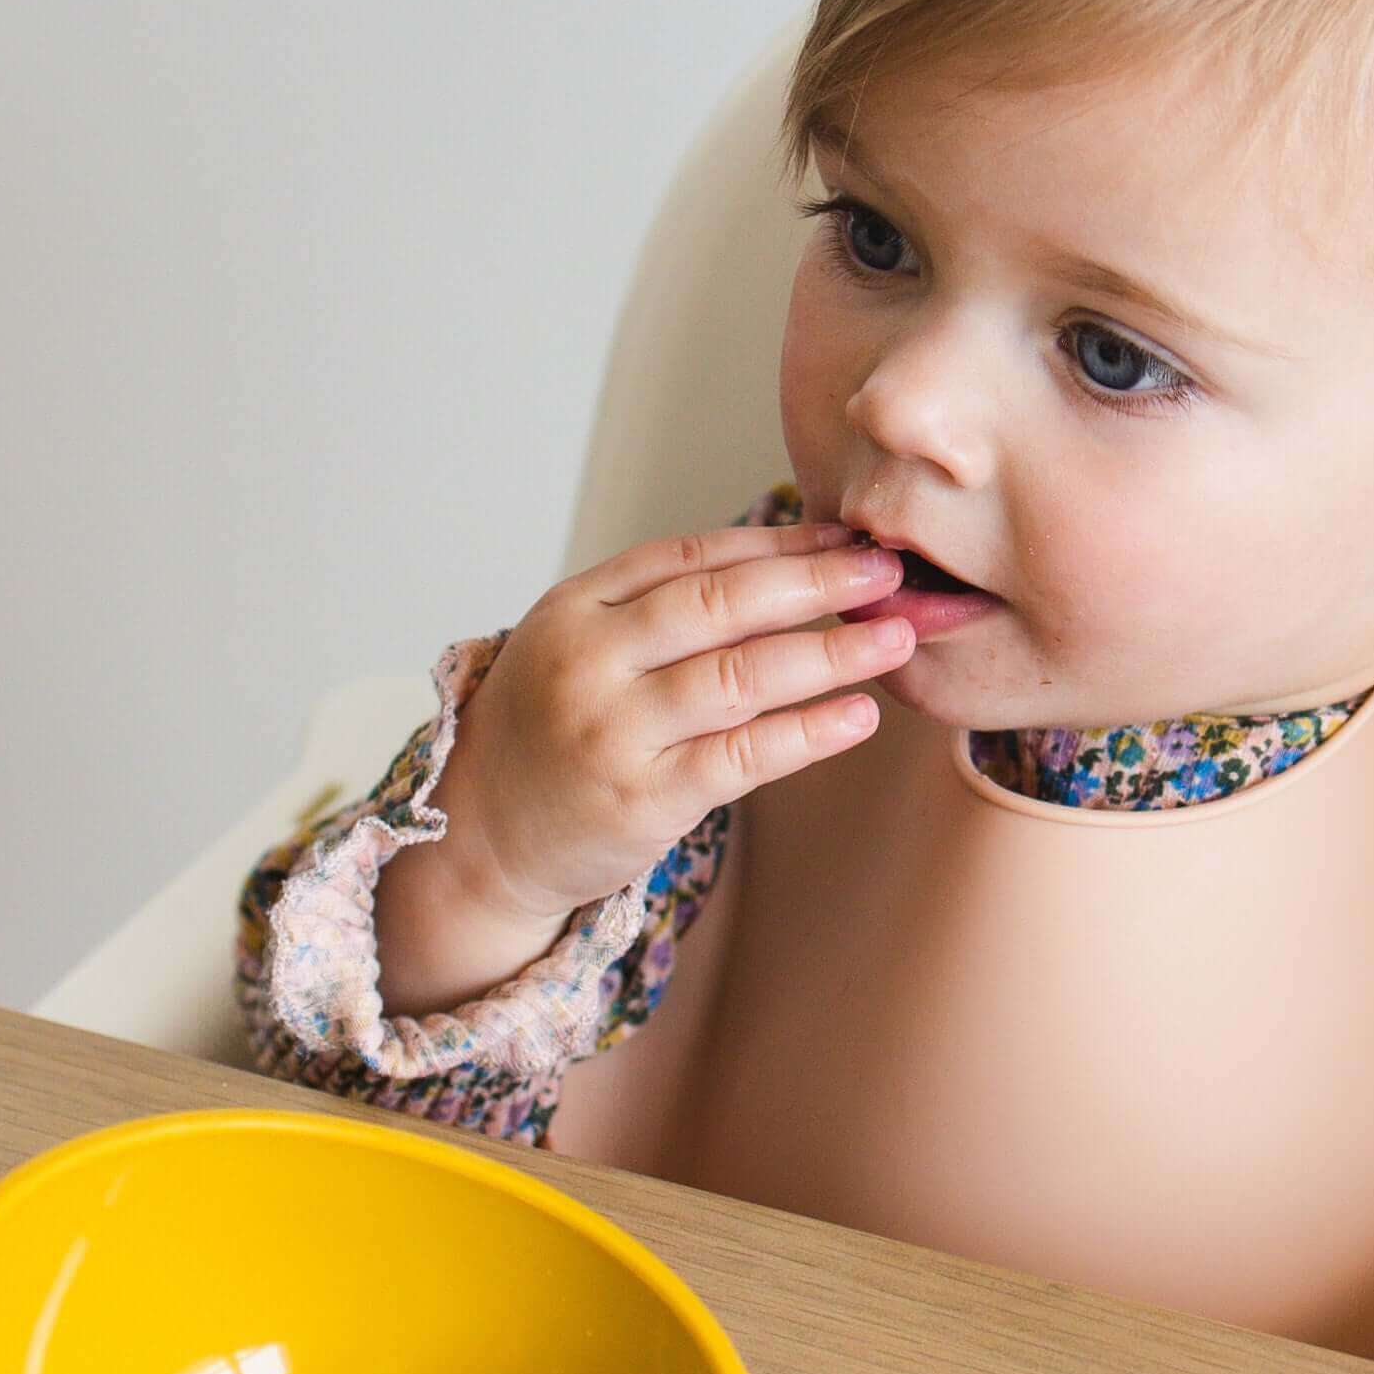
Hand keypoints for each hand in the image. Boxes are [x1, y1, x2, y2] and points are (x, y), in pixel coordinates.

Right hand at [374, 521, 916, 1012]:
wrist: (480, 836)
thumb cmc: (551, 730)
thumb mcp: (580, 646)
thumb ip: (659, 608)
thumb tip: (789, 563)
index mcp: (576, 606)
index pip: (692, 557)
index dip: (779, 543)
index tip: (846, 537)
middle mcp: (589, 661)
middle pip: (721, 605)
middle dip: (816, 583)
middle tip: (886, 570)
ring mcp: (612, 732)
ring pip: (741, 677)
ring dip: (830, 654)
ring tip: (893, 637)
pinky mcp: (642, 800)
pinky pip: (743, 757)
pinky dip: (808, 733)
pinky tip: (858, 715)